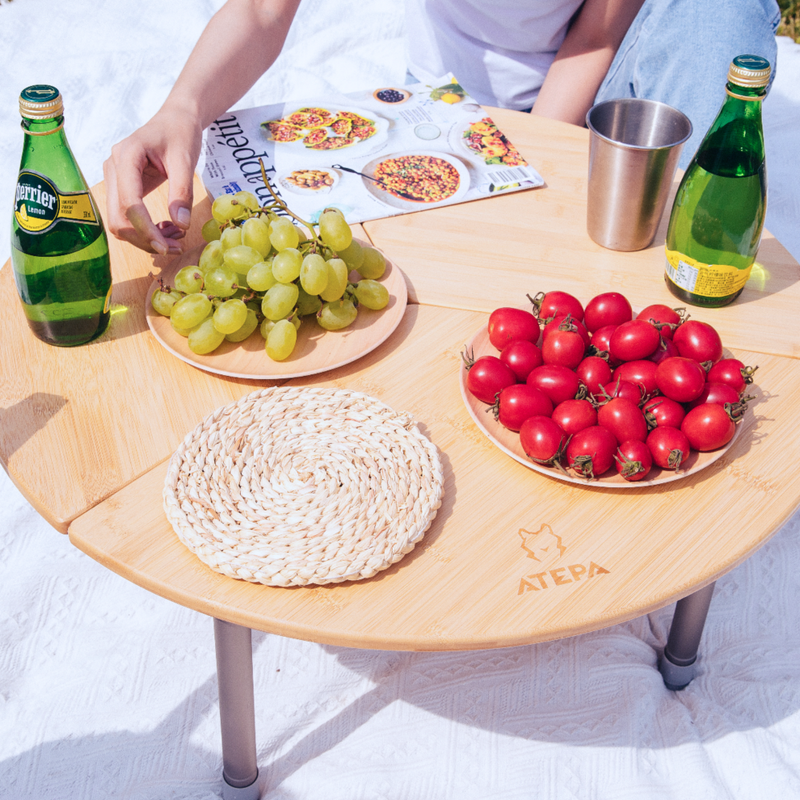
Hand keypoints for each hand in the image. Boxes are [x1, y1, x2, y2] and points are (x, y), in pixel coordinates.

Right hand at [103, 107, 201, 253]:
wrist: (174, 120)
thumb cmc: (180, 134)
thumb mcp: (186, 160)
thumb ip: (182, 192)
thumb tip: (181, 225)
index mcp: (126, 156)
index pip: (130, 203)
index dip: (146, 229)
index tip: (166, 246)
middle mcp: (113, 167)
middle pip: (119, 218)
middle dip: (145, 239)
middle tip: (175, 247)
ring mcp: (114, 178)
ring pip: (120, 222)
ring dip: (145, 237)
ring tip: (175, 238)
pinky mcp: (121, 187)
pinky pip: (126, 216)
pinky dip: (145, 230)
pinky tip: (167, 229)